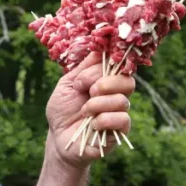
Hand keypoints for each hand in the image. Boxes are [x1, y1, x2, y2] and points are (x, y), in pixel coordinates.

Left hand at [45, 52, 133, 166]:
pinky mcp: (120, 132)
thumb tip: (99, 48)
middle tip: (89, 90)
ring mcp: (119, 114)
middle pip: (127, 81)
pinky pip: (123, 120)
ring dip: (98, 104)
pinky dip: (104, 120)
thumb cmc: (62, 110)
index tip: (92, 68)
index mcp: (105, 81)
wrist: (58, 138)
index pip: (119, 66)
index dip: (110, 64)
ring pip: (122, 101)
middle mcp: (115, 95)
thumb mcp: (68, 84)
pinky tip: (92, 124)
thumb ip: (83, 68)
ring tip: (84, 111)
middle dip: (106, 83)